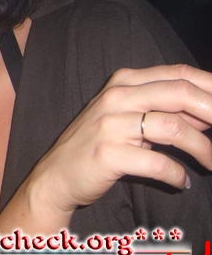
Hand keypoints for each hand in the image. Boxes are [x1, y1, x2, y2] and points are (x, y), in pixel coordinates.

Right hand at [30, 64, 211, 214]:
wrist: (57, 173)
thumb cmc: (97, 144)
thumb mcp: (128, 118)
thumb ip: (165, 111)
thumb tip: (208, 111)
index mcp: (124, 82)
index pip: (179, 73)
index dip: (211, 86)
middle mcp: (117, 97)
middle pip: (181, 93)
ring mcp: (110, 124)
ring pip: (174, 127)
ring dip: (203, 149)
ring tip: (211, 164)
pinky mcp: (108, 154)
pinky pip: (158, 163)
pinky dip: (177, 174)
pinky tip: (180, 181)